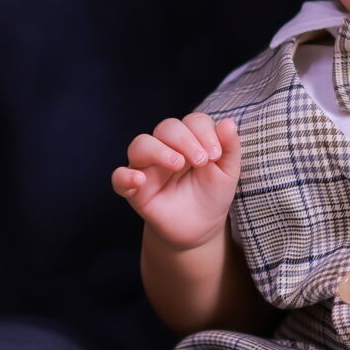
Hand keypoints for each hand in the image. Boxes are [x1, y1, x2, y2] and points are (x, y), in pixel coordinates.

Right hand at [113, 112, 241, 250]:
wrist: (201, 228)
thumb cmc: (212, 195)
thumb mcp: (227, 173)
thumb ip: (229, 147)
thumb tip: (228, 122)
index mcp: (189, 140)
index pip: (192, 121)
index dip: (204, 131)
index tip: (217, 154)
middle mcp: (165, 148)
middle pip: (166, 128)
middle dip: (185, 140)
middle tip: (202, 161)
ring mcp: (147, 167)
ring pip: (140, 145)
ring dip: (158, 150)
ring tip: (178, 164)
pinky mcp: (134, 190)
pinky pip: (119, 177)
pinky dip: (125, 176)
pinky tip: (139, 180)